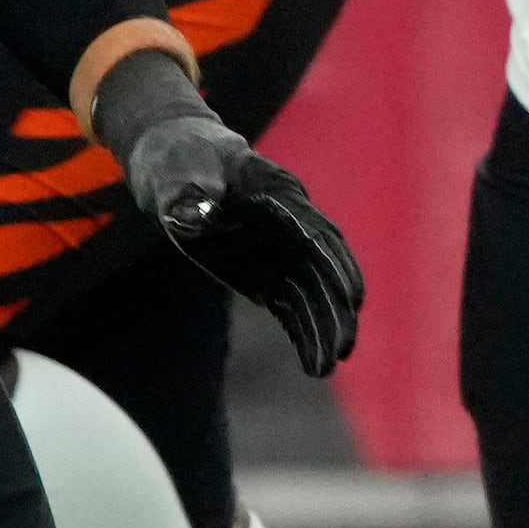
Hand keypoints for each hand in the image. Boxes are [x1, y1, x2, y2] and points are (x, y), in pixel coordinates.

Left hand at [89, 50, 362, 375]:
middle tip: (342, 348)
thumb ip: (188, 191)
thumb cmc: (179, 159)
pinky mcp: (264, 276)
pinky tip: (313, 364)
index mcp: (279, 195)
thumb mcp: (177, 169)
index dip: (336, 267)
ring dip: (322, 330)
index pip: (316, 235)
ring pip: (310, 296)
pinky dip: (303, 334)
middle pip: (323, 272)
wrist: (177, 164)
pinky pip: (290, 308)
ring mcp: (279, 254)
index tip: (352, 298)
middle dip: (335, 310)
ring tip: (323, 368)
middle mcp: (289, 228)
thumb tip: (194, 215)